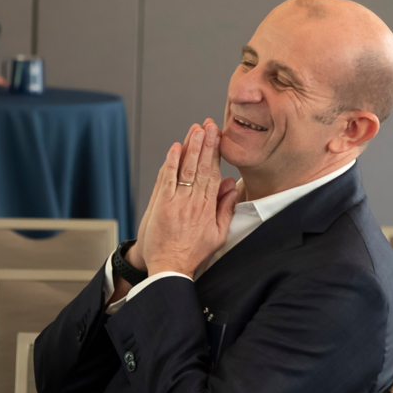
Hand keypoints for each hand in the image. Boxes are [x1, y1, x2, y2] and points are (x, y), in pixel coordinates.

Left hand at [138, 120, 238, 277]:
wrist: (168, 267)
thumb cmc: (192, 252)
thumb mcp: (218, 234)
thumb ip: (226, 208)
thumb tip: (233, 186)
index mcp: (208, 208)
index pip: (213, 173)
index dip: (215, 152)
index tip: (218, 136)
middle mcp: (193, 202)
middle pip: (200, 167)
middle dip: (205, 143)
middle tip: (208, 125)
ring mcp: (175, 202)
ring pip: (185, 169)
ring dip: (190, 147)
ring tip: (195, 130)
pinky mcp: (160, 205)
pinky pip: (166, 179)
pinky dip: (171, 163)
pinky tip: (176, 148)